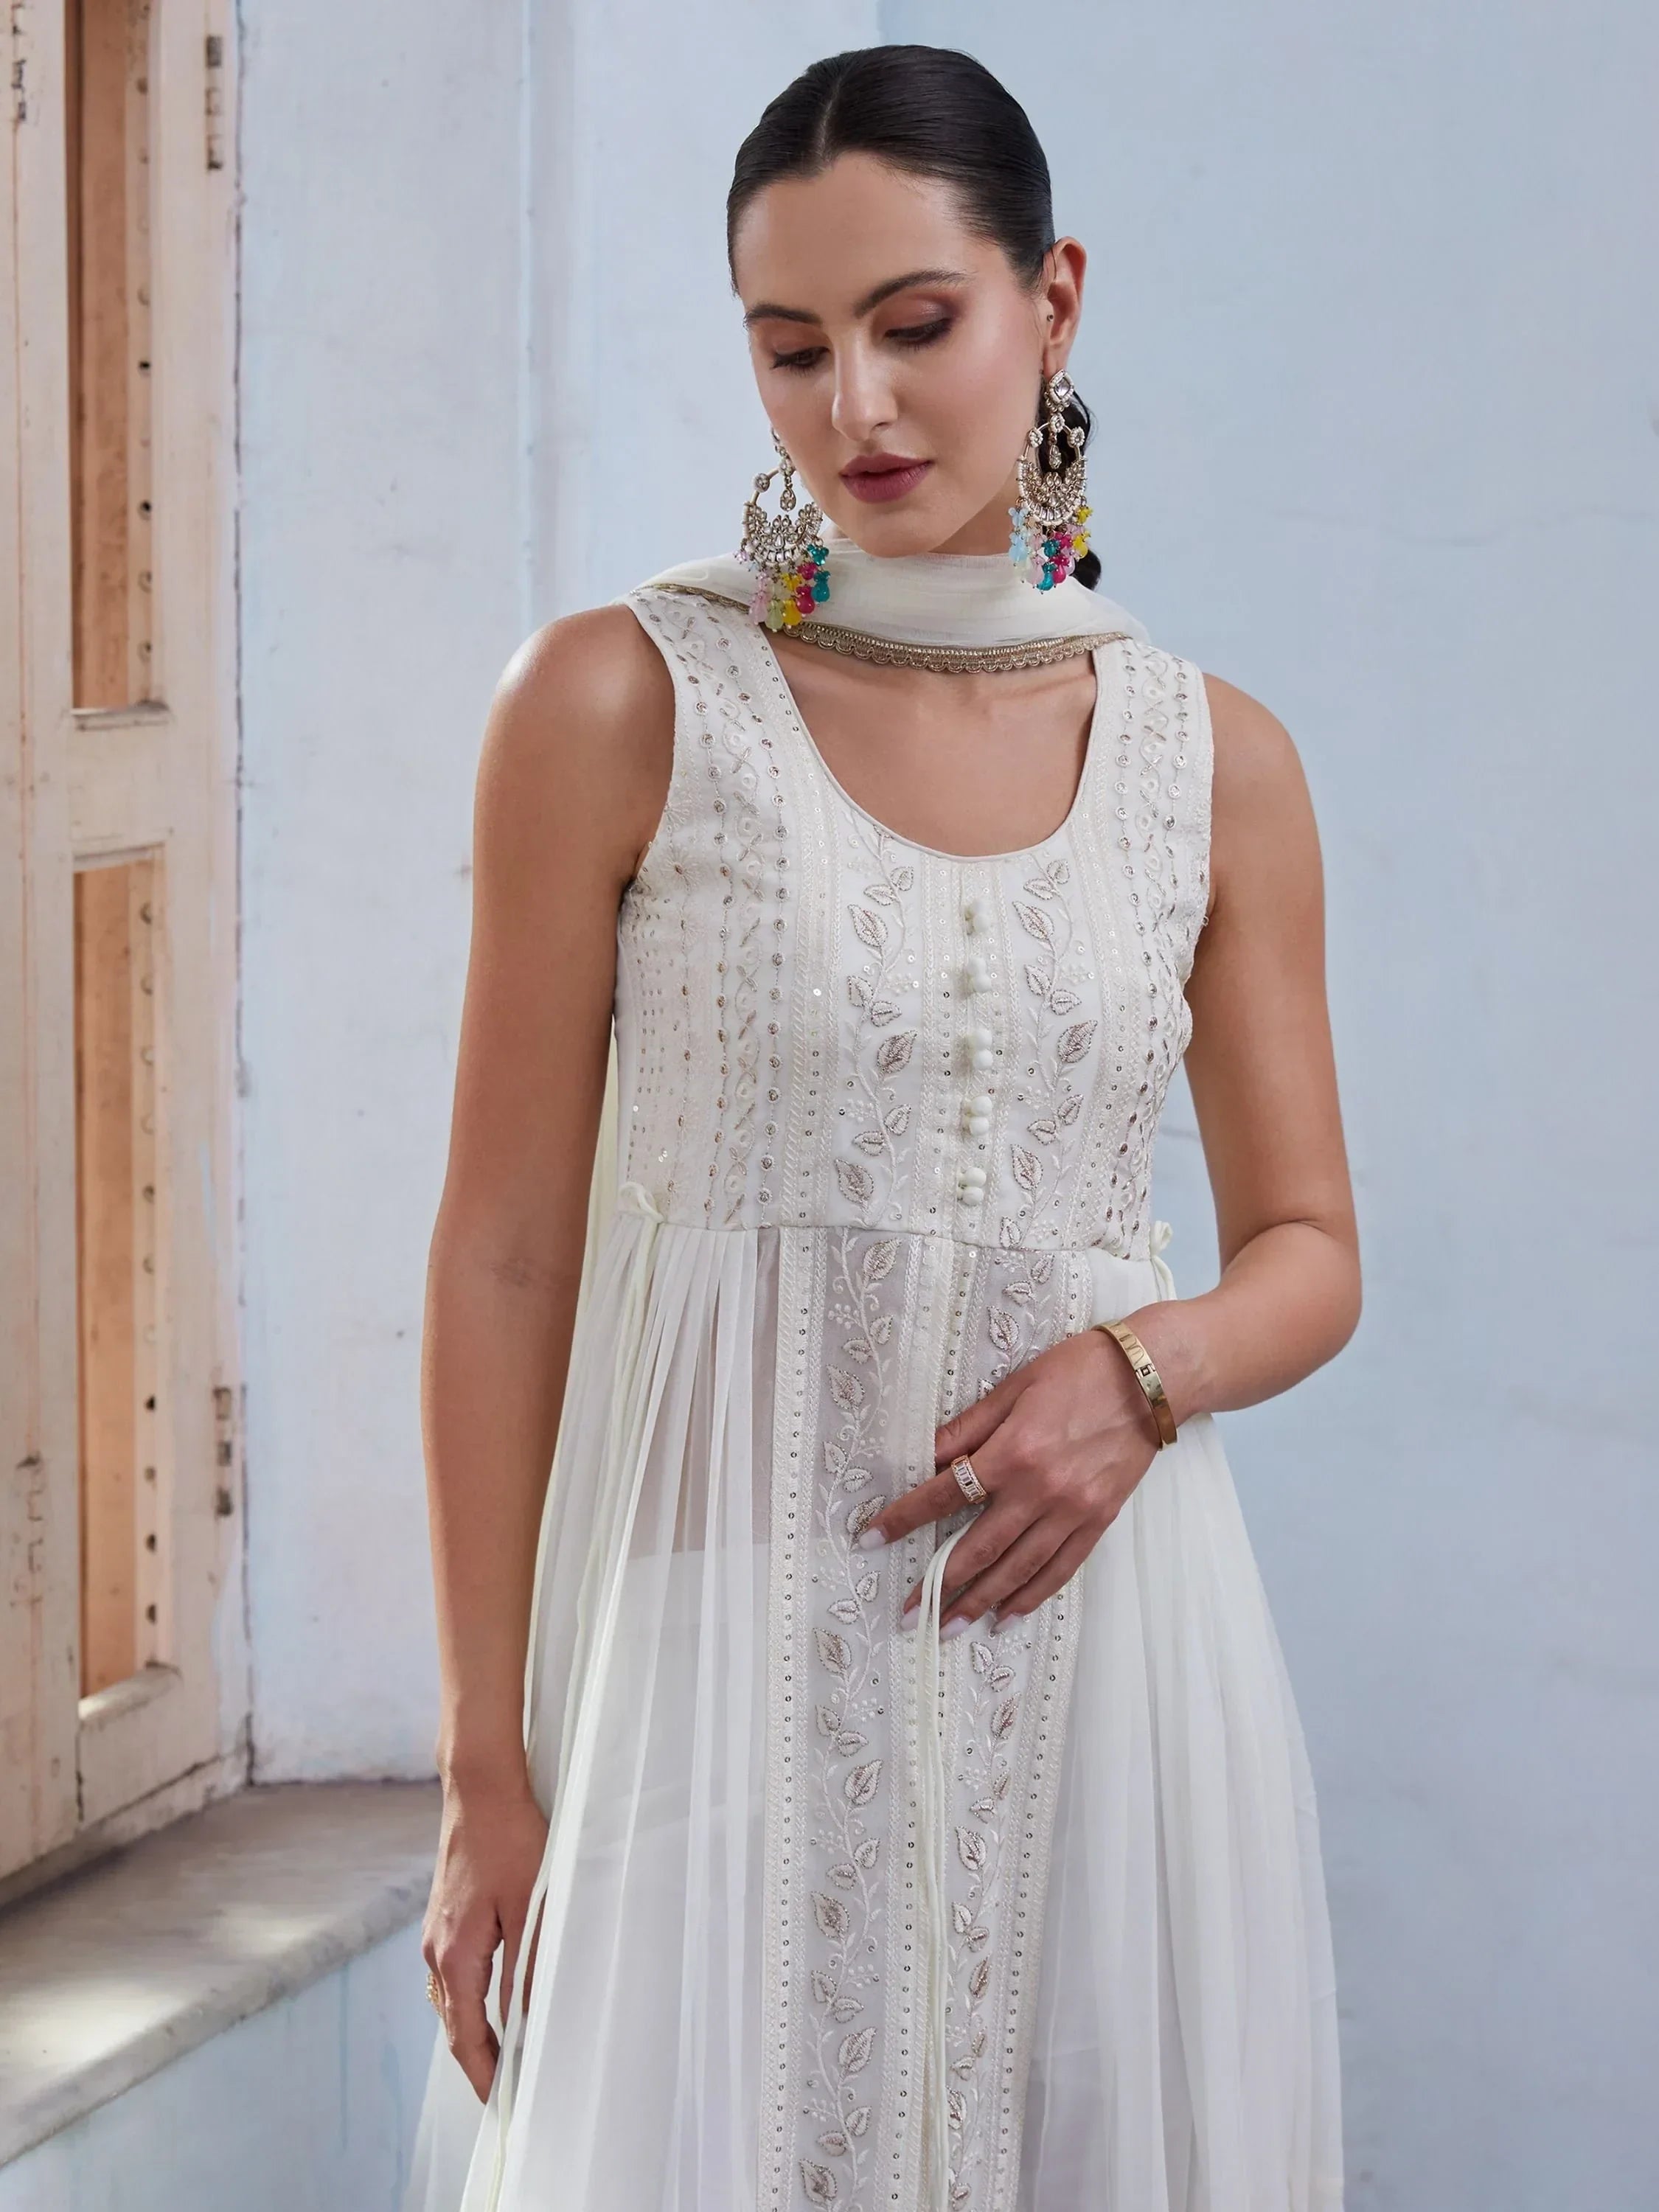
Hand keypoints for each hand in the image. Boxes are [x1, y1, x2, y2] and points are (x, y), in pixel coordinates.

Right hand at [421, 1769, 549, 2100]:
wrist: (480, 1790)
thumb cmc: (510, 1841)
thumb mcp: (531, 1906)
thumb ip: (527, 1966)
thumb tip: (530, 2019)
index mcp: (455, 1956)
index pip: (468, 2036)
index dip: (485, 2074)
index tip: (502, 2105)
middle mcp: (436, 1952)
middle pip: (455, 2025)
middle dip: (478, 2061)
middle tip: (506, 2092)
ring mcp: (434, 1935)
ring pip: (450, 2002)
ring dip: (472, 2032)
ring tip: (501, 2058)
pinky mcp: (442, 1919)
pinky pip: (451, 1978)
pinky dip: (468, 2002)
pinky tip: (488, 2005)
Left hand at [855, 1320, 1167, 1635]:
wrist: (1150, 1378)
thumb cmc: (1078, 1371)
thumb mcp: (1014, 1388)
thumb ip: (968, 1428)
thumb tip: (926, 1456)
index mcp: (1013, 1452)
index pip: (944, 1493)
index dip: (904, 1517)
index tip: (872, 1538)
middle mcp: (1040, 1490)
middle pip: (978, 1547)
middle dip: (938, 1582)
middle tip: (907, 1610)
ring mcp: (1072, 1511)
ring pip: (1017, 1569)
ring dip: (980, 1601)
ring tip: (948, 1627)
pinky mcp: (1098, 1521)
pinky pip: (1060, 1569)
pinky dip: (1032, 1596)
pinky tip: (1007, 1615)